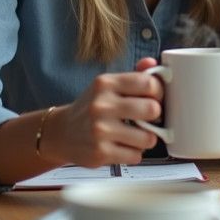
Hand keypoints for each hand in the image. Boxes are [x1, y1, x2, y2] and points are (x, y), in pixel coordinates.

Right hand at [42, 57, 162, 166]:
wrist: (61, 133)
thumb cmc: (91, 108)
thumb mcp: (108, 86)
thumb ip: (133, 75)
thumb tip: (152, 62)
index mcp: (106, 83)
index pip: (148, 83)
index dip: (158, 92)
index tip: (154, 98)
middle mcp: (101, 105)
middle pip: (152, 110)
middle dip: (155, 117)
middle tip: (147, 119)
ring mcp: (100, 130)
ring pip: (148, 138)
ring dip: (145, 139)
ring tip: (134, 135)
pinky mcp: (100, 153)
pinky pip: (136, 156)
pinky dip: (133, 153)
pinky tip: (122, 147)